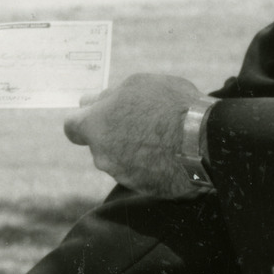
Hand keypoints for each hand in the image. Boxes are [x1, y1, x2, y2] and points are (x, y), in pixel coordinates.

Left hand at [64, 73, 202, 198]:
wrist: (201, 141)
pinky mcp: (144, 190)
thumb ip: (110, 96)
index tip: (99, 115)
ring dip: (133, 151)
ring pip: (120, 161)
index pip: (72, 127)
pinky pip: (141, 175)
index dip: (84, 120)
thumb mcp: (137, 84)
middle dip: (113, 135)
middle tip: (139, 122)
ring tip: (161, 137)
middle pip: (100, 144)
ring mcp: (123, 176)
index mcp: (95, 127)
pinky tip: (169, 154)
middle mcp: (103, 156)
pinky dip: (150, 166)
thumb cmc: (168, 104)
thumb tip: (94, 101)